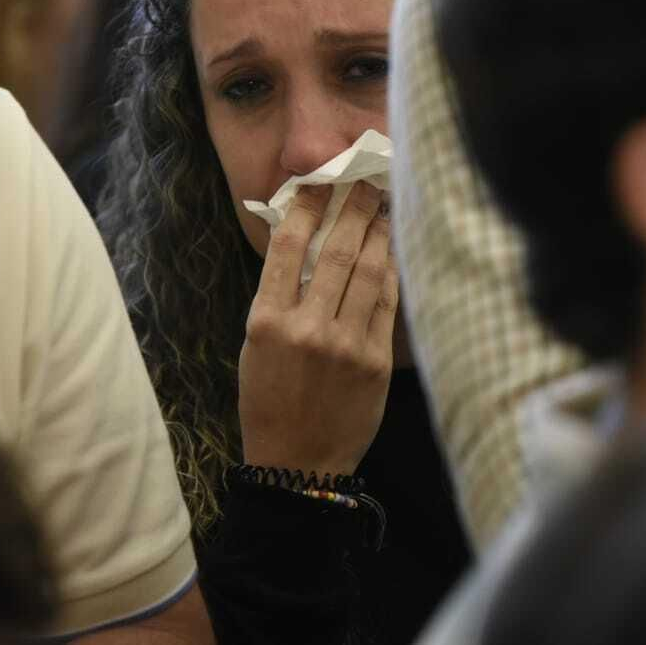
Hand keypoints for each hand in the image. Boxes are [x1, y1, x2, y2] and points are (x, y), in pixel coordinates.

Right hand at [238, 182, 399, 479]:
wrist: (296, 464)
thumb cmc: (268, 400)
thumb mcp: (254, 345)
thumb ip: (276, 295)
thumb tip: (301, 240)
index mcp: (267, 321)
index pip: (289, 247)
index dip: (307, 206)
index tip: (320, 181)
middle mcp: (307, 328)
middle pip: (338, 250)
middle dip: (355, 208)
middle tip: (366, 181)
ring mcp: (345, 345)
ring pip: (369, 272)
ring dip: (379, 233)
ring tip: (384, 208)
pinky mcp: (375, 362)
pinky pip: (387, 305)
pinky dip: (390, 274)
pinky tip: (392, 253)